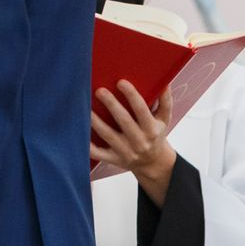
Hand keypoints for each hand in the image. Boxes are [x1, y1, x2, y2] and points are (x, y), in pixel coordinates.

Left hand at [90, 81, 175, 202]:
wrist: (153, 164)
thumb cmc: (156, 135)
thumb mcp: (164, 119)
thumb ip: (165, 101)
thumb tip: (165, 82)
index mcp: (152, 129)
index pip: (142, 110)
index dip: (132, 96)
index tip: (121, 82)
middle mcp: (139, 141)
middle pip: (124, 121)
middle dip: (111, 105)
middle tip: (99, 90)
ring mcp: (126, 152)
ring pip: (108, 135)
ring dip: (96, 122)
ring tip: (85, 108)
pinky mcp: (114, 159)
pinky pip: (99, 154)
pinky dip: (88, 146)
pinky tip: (79, 134)